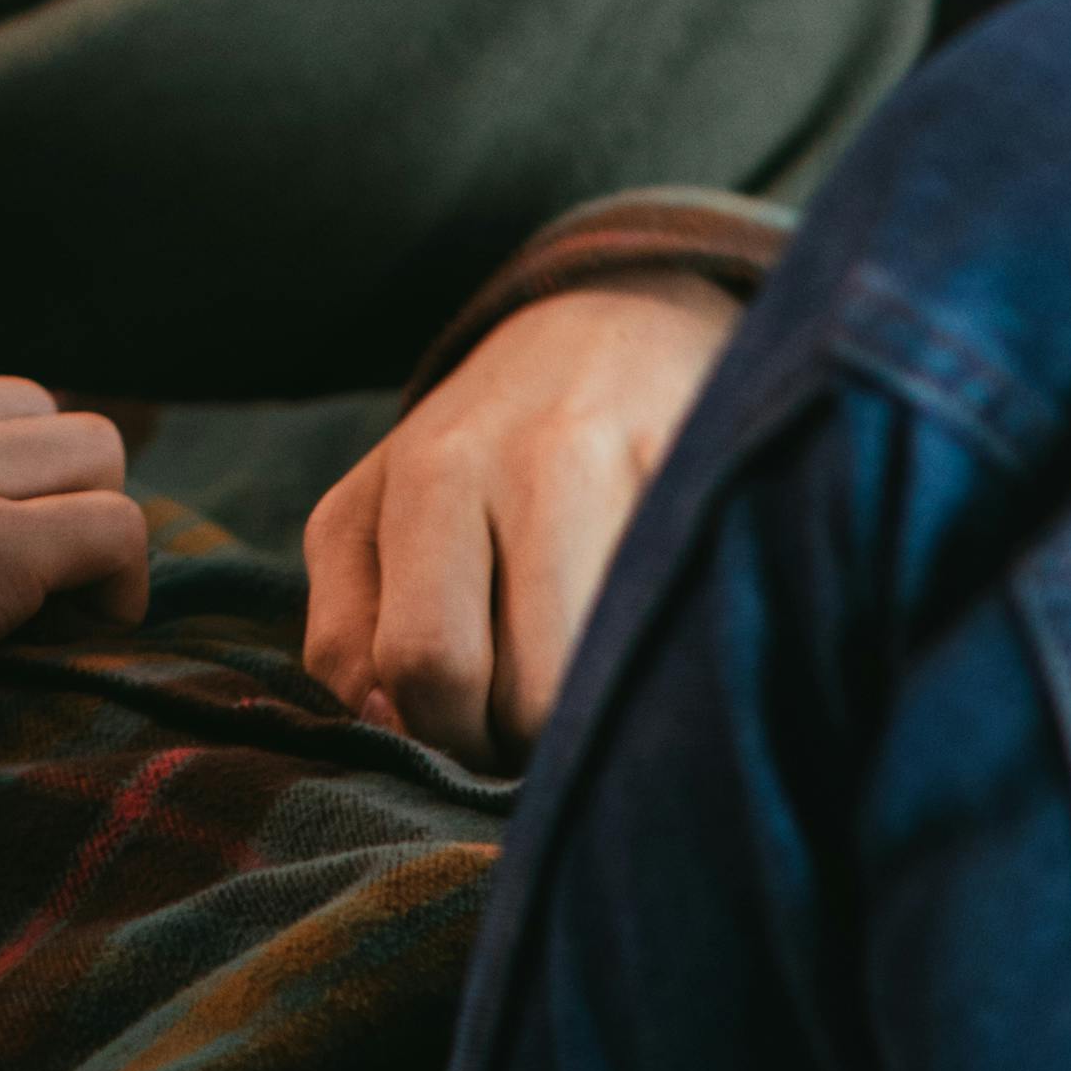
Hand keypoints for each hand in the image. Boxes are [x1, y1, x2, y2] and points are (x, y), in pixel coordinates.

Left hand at [299, 272, 739, 767]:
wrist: (614, 328)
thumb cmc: (473, 455)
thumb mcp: (369, 520)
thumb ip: (344, 636)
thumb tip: (389, 728)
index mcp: (434, 470)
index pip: (428, 664)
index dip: (443, 737)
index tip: (462, 726)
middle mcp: (546, 462)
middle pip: (534, 695)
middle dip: (522, 742)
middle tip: (526, 712)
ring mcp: (651, 473)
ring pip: (617, 686)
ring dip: (597, 720)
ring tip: (584, 677)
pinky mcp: (726, 493)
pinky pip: (698, 646)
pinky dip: (669, 676)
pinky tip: (648, 636)